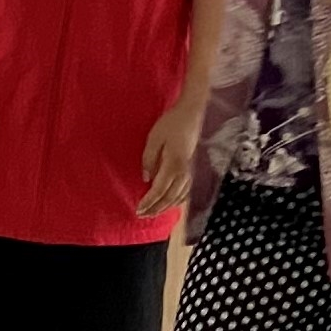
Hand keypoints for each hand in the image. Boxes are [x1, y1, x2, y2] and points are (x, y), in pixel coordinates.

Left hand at [139, 96, 202, 216]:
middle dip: (155, 209)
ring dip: (165, 207)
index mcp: (173, 165)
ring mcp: (189, 171)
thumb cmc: (171, 124)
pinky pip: (185, 191)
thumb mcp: (154, 138)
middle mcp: (183, 172)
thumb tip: (146, 179)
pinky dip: (177, 200)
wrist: (191, 114)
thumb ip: (149, 159)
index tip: (138, 209)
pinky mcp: (191, 168)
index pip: (159, 190)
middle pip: (169, 198)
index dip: (149, 202)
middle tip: (142, 215)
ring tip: (153, 213)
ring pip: (178, 197)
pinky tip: (171, 203)